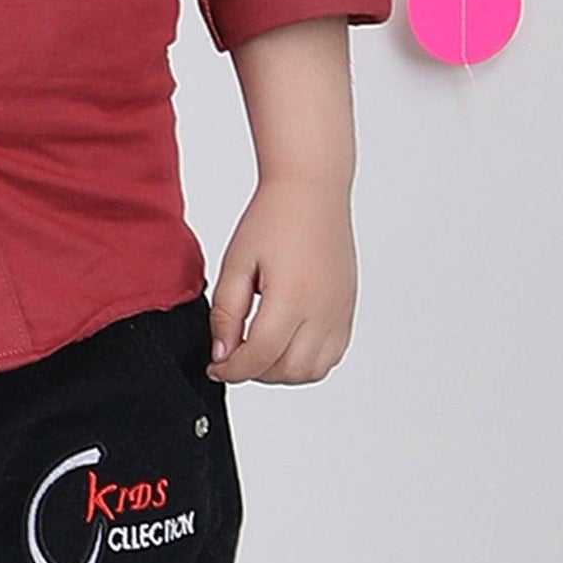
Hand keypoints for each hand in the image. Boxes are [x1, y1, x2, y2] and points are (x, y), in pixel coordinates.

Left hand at [206, 178, 356, 385]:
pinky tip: (284, 344)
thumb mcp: (236, 262)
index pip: (261, 357)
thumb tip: (222, 354)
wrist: (310, 190)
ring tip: (257, 350)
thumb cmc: (272, 218)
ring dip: (281, 372)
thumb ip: (226, 312)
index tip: (215, 366)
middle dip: (254, 372)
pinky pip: (331, 356)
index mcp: (292, 298)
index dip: (233, 370)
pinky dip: (306, 362)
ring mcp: (340, 313)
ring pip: (312, 371)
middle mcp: (323, 311)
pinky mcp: (347, 310)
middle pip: (287, 370)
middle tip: (231, 355)